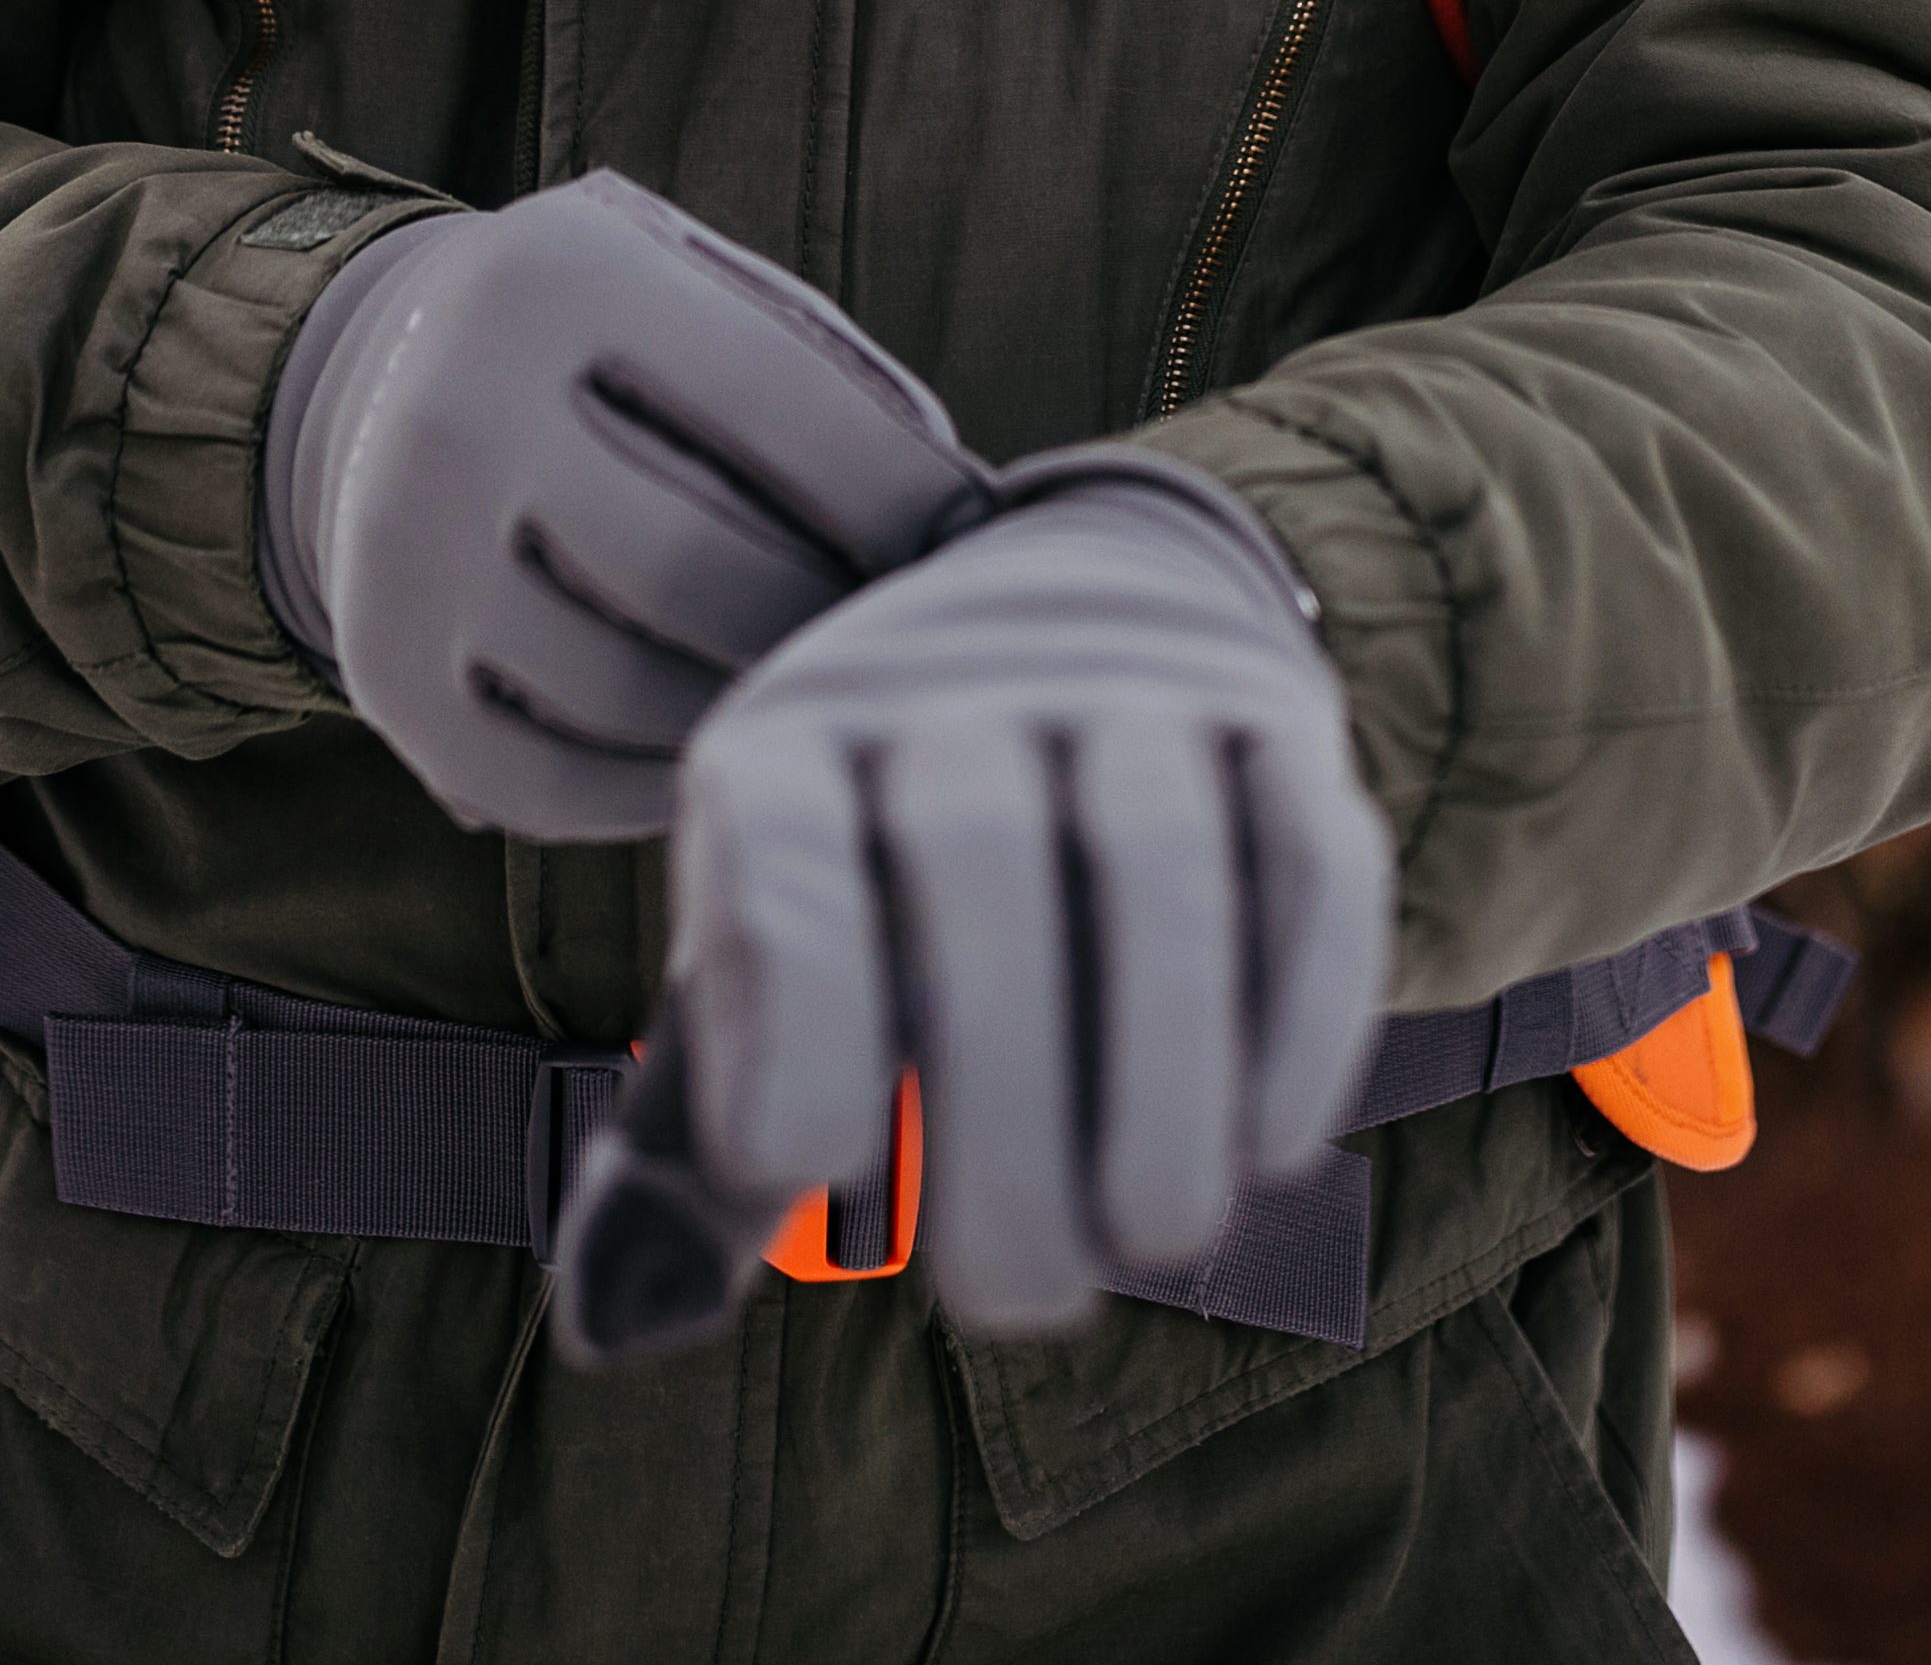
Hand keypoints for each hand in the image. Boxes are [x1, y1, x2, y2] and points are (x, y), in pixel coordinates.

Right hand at [261, 172, 991, 836]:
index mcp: (555, 277)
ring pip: (628, 693)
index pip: (777, 400)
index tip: (970, 537)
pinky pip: (550, 783)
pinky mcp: (382, 676)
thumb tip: (961, 538)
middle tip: (892, 630)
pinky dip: (658, 781)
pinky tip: (717, 736)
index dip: (901, 492)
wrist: (392, 379)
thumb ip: (828, 382)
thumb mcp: (699, 290)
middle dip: (825, 616)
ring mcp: (401, 554)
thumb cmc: (620, 349)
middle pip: (699, 570)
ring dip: (749, 701)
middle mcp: (455, 409)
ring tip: (808, 677)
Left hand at [661, 451, 1391, 1334]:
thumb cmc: (878, 866)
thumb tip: (621, 1322)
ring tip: (1156, 1238)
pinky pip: (1309, 852)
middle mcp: (953, 682)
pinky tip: (1269, 1149)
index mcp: (795, 735)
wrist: (1065, 608)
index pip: (783, 834)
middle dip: (1004, 1098)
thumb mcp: (767, 948)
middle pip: (979, 855)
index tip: (807, 1172)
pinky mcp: (1276, 721)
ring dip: (1165, 1064)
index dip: (796, 1002)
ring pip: (1157, 848)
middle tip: (1021, 1296)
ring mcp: (1127, 683)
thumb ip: (706, 1127)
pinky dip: (1301, 1010)